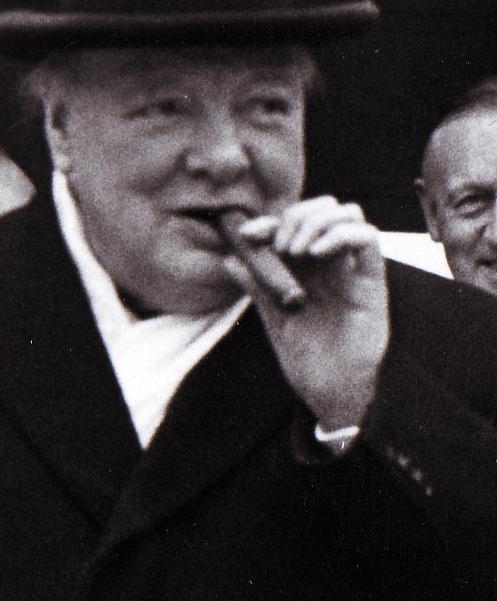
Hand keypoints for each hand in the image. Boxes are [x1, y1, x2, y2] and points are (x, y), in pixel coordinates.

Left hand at [223, 196, 388, 429]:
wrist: (328, 392)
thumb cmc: (305, 358)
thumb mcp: (272, 318)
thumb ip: (256, 287)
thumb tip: (230, 258)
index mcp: (307, 268)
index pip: (292, 225)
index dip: (268, 221)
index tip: (246, 234)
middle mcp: (331, 263)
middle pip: (323, 208)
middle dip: (296, 215)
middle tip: (279, 247)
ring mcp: (352, 270)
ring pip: (348, 214)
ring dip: (316, 221)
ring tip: (295, 251)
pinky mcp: (372, 282)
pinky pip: (368, 238)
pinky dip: (340, 233)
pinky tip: (315, 252)